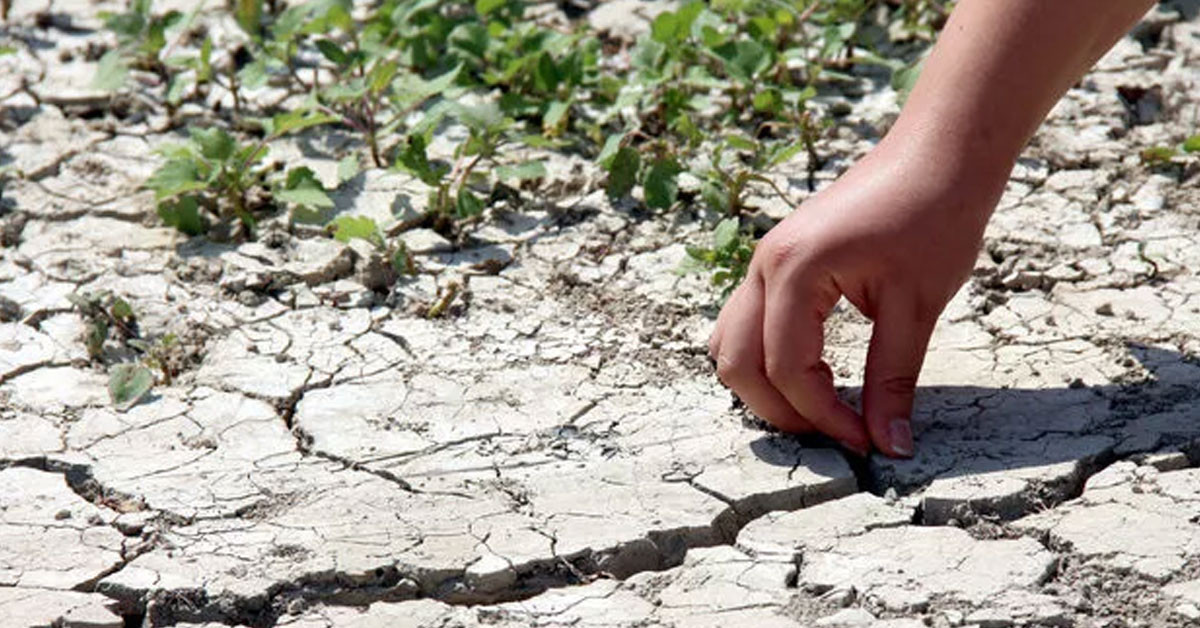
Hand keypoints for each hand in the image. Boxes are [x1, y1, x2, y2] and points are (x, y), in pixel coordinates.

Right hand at [708, 143, 1003, 456]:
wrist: (939, 151)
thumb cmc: (935, 214)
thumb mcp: (917, 306)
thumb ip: (893, 379)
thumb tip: (890, 444)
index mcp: (795, 270)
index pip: (787, 367)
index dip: (824, 415)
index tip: (867, 442)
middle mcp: (765, 265)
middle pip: (737, 362)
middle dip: (780, 410)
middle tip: (835, 435)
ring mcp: (764, 261)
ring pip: (730, 342)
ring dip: (763, 384)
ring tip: (817, 407)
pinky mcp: (777, 261)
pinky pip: (746, 320)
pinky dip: (765, 356)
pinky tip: (812, 370)